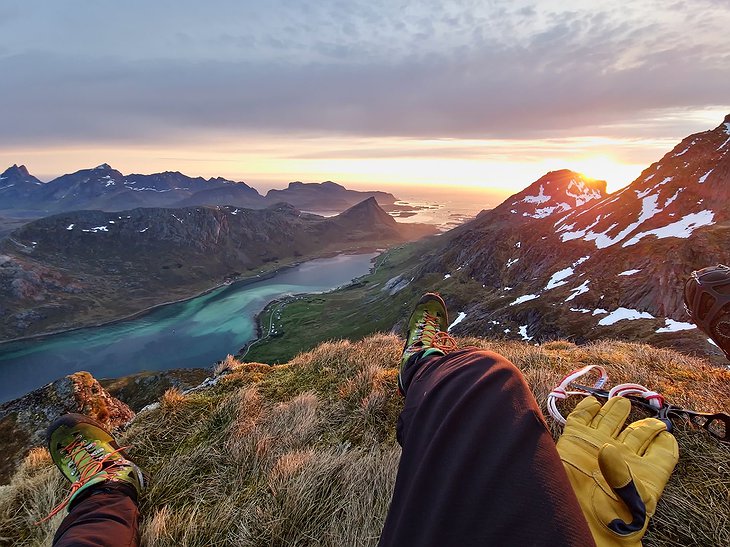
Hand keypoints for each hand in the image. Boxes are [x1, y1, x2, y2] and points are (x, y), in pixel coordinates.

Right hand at [556, 396, 678, 545]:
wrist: (577, 522)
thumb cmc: (611, 519)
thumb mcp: (632, 502)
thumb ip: (623, 475)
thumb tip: (609, 447)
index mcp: (645, 471)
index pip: (662, 451)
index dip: (665, 441)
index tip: (666, 434)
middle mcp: (622, 456)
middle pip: (637, 432)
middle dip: (645, 424)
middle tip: (650, 419)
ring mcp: (597, 445)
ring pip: (611, 419)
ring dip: (616, 409)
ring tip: (621, 402)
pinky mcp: (575, 439)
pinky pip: (581, 417)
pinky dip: (587, 408)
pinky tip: (594, 403)